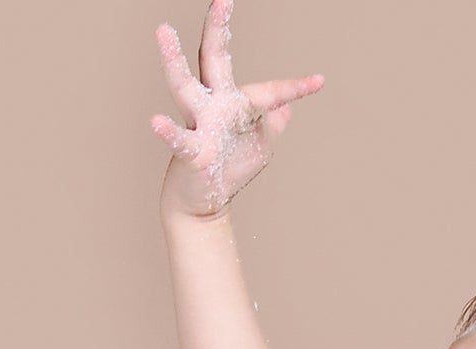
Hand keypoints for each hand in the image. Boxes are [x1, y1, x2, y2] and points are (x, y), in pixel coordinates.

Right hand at [152, 0, 321, 217]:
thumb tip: (286, 105)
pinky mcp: (191, 152)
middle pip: (214, 61)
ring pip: (184, 87)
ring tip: (164, 31)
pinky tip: (155, 121)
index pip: (265, 88)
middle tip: (222, 1)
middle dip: (218, 32)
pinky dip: (167, 132)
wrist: (204, 201)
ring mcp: (200, 125)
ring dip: (174, 61)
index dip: (292, 87)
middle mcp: (215, 106)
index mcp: (236, 104)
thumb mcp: (259, 145)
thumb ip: (272, 122)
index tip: (319, 81)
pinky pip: (179, 140)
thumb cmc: (231, 169)